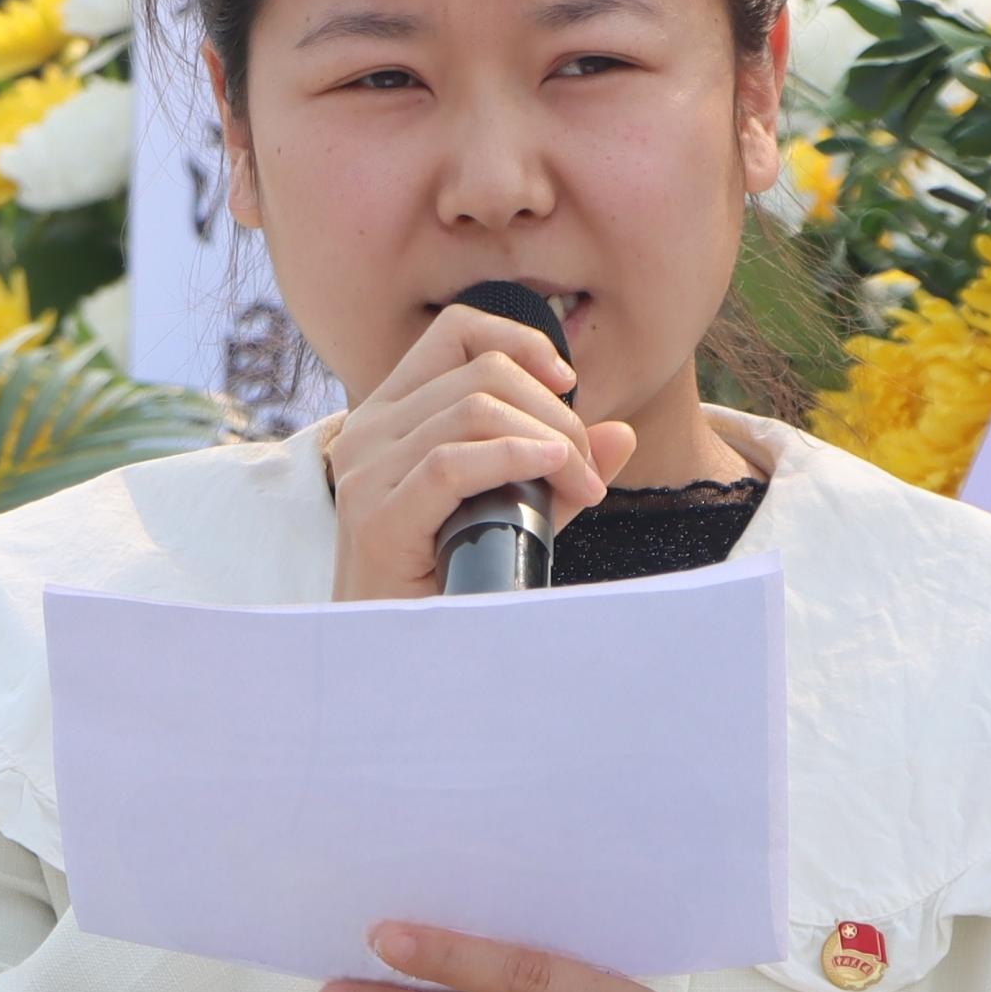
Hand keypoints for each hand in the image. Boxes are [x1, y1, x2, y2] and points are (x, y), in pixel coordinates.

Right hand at [321, 300, 633, 603]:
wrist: (395, 660)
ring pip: (473, 409)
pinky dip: (513, 458)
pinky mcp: (377, 518)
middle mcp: (370, 431)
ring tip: (580, 483)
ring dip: (548, 439)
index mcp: (392, 414)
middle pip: (481, 372)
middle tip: (587, 467)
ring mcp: (367, 472)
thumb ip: (557, 472)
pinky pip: (451, 463)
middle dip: (555, 411)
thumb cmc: (446, 582)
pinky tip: (551, 471)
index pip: (455, 331)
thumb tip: (623, 434)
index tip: (568, 383)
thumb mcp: (512, 513)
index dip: (520, 340)